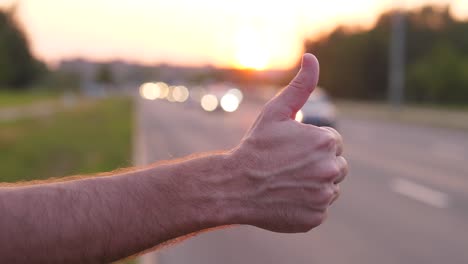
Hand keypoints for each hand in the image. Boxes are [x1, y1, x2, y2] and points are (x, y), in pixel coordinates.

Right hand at [229, 54, 347, 232]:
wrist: (235, 186)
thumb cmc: (256, 146)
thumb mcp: (276, 112)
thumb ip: (300, 85)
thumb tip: (311, 57)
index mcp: (326, 141)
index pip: (333, 141)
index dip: (311, 143)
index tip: (291, 148)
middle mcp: (331, 169)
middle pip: (335, 165)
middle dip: (317, 163)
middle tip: (289, 166)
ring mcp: (323, 196)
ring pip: (328, 187)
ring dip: (314, 184)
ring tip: (286, 181)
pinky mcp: (316, 217)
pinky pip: (318, 208)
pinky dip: (306, 204)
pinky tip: (286, 198)